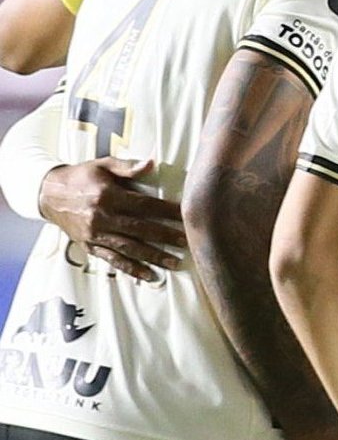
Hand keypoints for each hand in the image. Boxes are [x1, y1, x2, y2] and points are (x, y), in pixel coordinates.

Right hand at [39, 158, 185, 281]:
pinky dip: (132, 269)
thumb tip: (152, 163)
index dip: (167, 211)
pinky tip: (150, 276)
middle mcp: (101, 217)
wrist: (48, 194)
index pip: (145, 205)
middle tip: (188, 242)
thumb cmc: (80, 177)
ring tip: (175, 263)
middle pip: (140, 229)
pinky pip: (113, 260)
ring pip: (129, 248)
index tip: (186, 215)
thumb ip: (128, 167)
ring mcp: (95, 234)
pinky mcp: (90, 246)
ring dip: (154, 257)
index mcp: (107, 196)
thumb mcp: (102, 165)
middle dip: (166, 237)